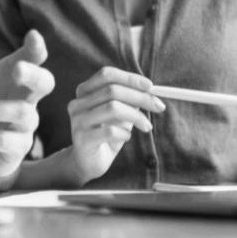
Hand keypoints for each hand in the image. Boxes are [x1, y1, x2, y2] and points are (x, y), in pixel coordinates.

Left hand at [0, 16, 54, 184]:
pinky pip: (4, 141)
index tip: (33, 35)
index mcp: (13, 76)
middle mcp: (25, 97)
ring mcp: (24, 124)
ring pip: (21, 113)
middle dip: (33, 74)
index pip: (33, 57)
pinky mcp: (16, 148)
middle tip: (17, 69)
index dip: (36, 47)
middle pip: (44, 83)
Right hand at [65, 68, 166, 184]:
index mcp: (85, 91)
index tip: (151, 86)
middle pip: (112, 90)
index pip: (107, 75)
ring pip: (112, 108)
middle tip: (159, 106)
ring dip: (136, 116)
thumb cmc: (106, 133)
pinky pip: (110, 131)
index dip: (130, 78)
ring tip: (147, 126)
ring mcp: (78, 121)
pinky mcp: (82, 139)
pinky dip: (125, 133)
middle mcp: (78, 103)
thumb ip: (130, 99)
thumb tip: (150, 90)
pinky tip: (126, 138)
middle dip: (140, 97)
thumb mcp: (120, 112)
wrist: (88, 162)